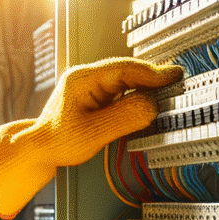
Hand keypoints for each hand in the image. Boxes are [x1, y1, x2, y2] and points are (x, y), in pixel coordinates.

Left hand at [0, 57, 182, 218]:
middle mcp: (87, 76)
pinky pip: (122, 91)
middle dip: (154, 79)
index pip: (124, 69)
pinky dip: (137, 96)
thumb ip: (125, 117)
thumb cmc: (59, 142)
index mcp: (83, 78)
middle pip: (129, 72)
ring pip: (127, 81)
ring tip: (170, 95)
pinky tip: (150, 104)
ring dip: (147, 88)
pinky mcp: (96, 95)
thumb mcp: (95, 133)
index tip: (175, 77)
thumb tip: (153, 105)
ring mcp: (91, 85)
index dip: (152, 73)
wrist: (38, 150)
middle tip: (179, 87)